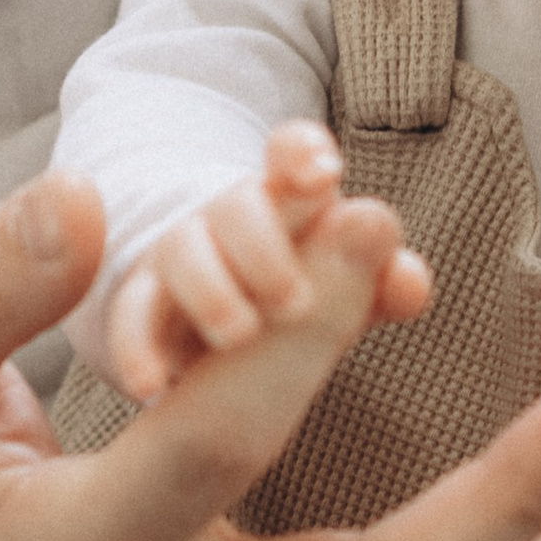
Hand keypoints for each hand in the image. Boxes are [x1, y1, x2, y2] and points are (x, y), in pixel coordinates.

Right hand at [102, 121, 430, 401]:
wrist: (213, 322)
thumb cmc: (300, 292)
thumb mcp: (346, 290)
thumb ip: (382, 285)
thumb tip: (410, 279)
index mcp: (291, 201)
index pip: (293, 154)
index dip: (303, 154)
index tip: (323, 174)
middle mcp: (231, 219)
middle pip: (238, 203)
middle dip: (266, 246)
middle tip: (294, 301)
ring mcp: (182, 257)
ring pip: (182, 250)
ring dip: (211, 291)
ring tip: (239, 336)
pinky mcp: (142, 306)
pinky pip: (130, 317)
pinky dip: (137, 349)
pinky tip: (152, 386)